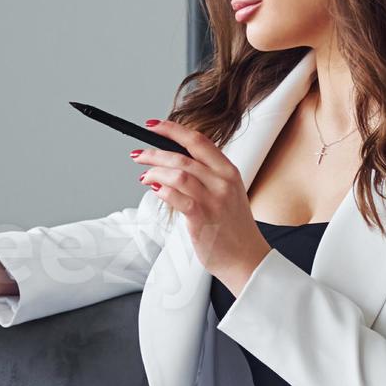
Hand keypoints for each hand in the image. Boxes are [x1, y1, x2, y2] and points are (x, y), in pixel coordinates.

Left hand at [131, 117, 265, 295]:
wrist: (247, 259)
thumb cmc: (233, 228)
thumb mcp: (228, 193)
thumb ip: (206, 176)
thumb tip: (171, 163)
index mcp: (228, 171)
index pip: (198, 141)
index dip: (172, 130)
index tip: (153, 126)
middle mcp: (222, 182)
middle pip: (182, 156)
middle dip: (154, 152)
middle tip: (138, 154)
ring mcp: (213, 200)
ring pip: (178, 174)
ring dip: (154, 172)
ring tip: (144, 176)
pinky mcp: (202, 218)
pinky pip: (176, 197)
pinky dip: (162, 190)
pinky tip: (155, 190)